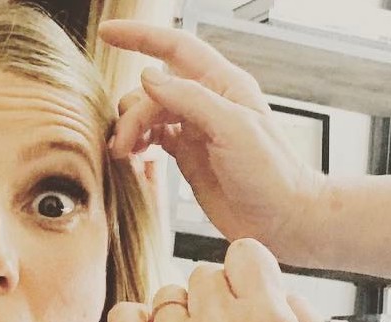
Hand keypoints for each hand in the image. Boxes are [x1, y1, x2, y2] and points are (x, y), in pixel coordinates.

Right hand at [98, 20, 325, 262]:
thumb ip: (190, 100)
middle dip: (132, 111)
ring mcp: (196, 129)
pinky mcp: (188, 156)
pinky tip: (133, 156)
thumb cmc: (271, 174)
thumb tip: (148, 77)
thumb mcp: (233, 129)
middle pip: (154, 89)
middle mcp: (208, 102)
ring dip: (131, 129)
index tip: (107, 33)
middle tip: (123, 144)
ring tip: (123, 153)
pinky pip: (153, 138)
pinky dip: (138, 143)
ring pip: (149, 114)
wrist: (283, 220)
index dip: (140, 36)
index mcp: (223, 84)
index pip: (175, 47)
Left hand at [108, 239, 339, 321]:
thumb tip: (271, 281)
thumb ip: (307, 310)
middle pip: (206, 274)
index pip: (245, 253)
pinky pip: (126, 314)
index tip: (247, 296)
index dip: (249, 275)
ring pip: (168, 295)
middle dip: (218, 302)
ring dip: (182, 319)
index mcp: (267, 319)